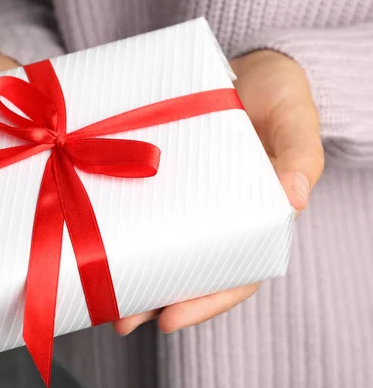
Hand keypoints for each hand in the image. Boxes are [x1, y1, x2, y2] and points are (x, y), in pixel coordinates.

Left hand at [113, 50, 323, 335]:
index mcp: (251, 220)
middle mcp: (213, 217)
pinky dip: (115, 223)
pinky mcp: (154, 176)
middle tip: (119, 318)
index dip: (204, 302)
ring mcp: (180, 199)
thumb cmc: (277, 96)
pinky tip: (89, 234)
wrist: (245, 68)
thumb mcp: (294, 120)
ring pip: (156, 246)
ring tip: (93, 291)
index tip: (168, 319)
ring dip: (127, 272)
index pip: (234, 275)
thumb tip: (293, 196)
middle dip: (152, 299)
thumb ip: (299, 154)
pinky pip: (136, 205)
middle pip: (186, 271)